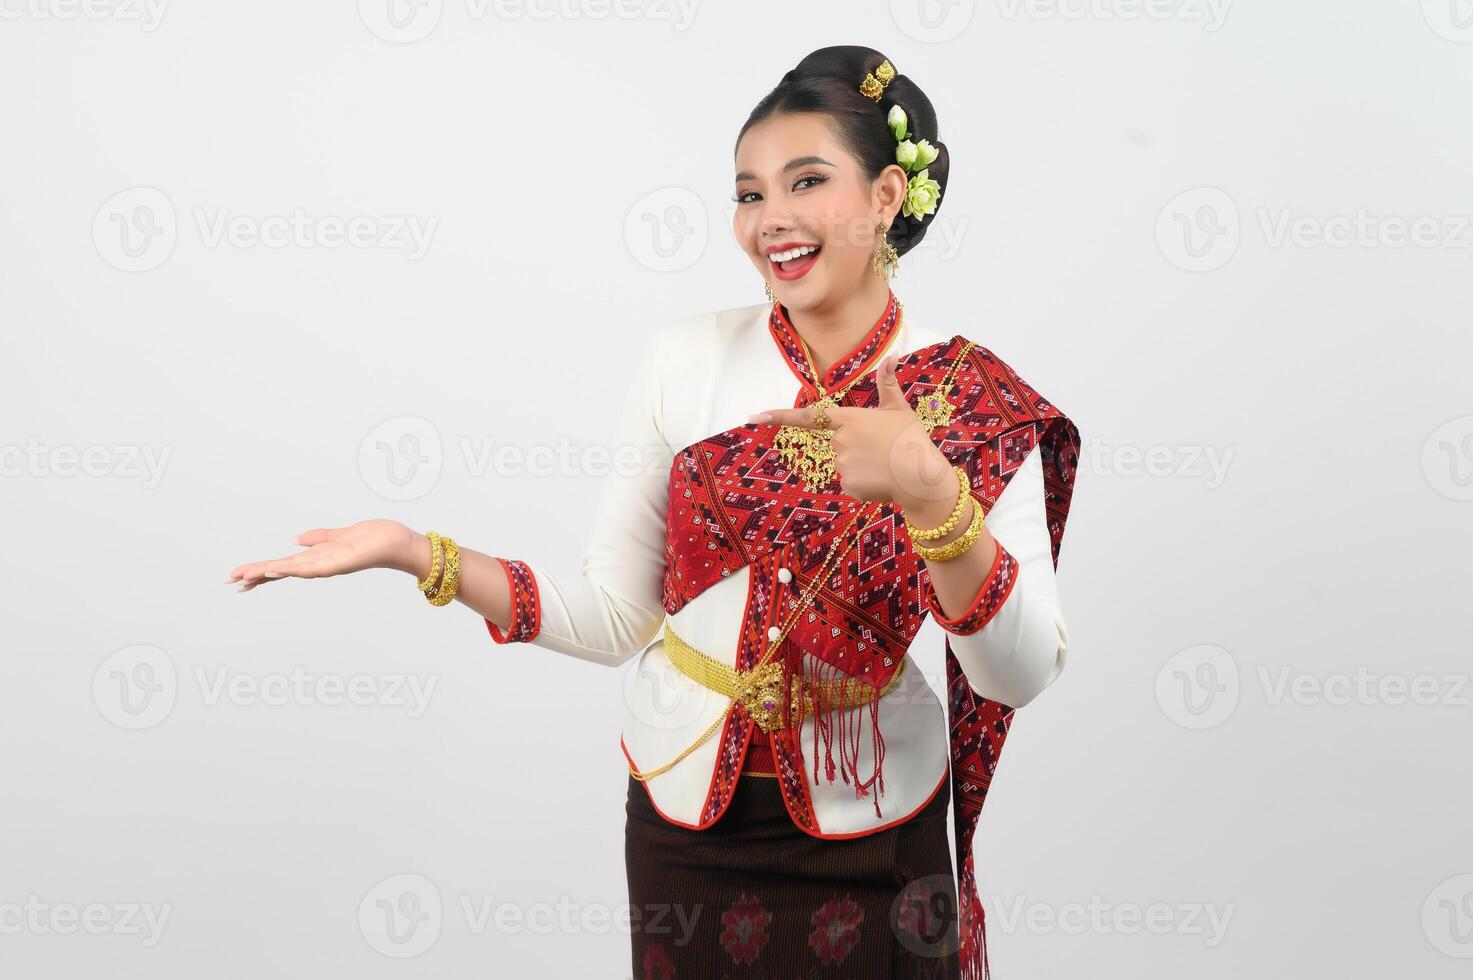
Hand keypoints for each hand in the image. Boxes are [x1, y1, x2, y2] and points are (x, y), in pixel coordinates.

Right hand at [225, 519, 416, 592]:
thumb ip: (320, 538)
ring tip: (244, 576)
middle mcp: (320, 565)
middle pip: (282, 571)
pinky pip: (312, 567)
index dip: (261, 570)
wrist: (399, 543)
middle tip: (231, 582)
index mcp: (319, 558)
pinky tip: (276, 567)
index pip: (284, 565)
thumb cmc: (376, 539)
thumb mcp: (341, 535)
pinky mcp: (340, 562)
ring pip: (291, 570)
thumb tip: (297, 540)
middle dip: (256, 576)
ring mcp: (329, 566)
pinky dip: (293, 568)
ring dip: (268, 573)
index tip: (239, 577)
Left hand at [747, 353, 951, 506]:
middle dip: (857, 446)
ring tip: (885, 465)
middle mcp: (840, 441)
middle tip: (882, 448)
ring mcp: (842, 464)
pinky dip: (865, 483)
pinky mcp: (848, 485)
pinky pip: (851, 482)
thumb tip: (892, 354)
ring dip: (862, 464)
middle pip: (838, 442)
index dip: (778, 416)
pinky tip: (882, 481)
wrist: (921, 477)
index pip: (808, 416)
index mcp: (849, 419)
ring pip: (845, 464)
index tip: (753, 416)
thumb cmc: (911, 439)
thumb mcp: (899, 408)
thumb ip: (888, 382)